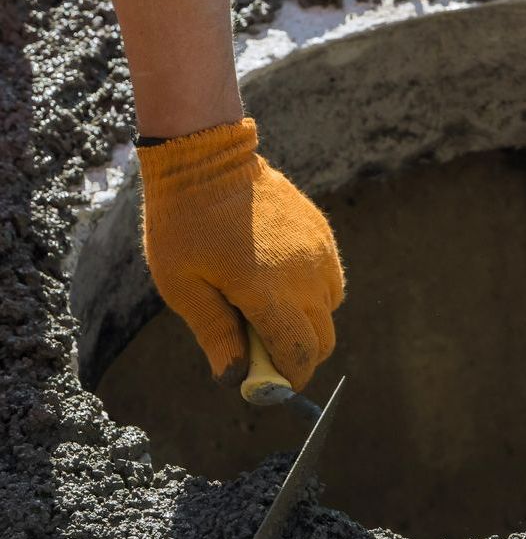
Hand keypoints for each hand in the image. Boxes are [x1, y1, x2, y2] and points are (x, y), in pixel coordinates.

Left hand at [138, 118, 343, 390]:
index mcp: (267, 291)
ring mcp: (318, 252)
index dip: (288, 378)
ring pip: (329, 309)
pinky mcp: (321, 234)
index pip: (299, 355)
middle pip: (323, 339)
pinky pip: (329, 279)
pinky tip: (276, 277)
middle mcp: (304, 275)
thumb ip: (215, 334)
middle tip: (262, 349)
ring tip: (265, 306)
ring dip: (305, 321)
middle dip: (298, 355)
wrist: (206, 156)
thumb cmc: (183, 223)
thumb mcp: (182, 285)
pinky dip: (311, 292)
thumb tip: (236, 378)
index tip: (267, 382)